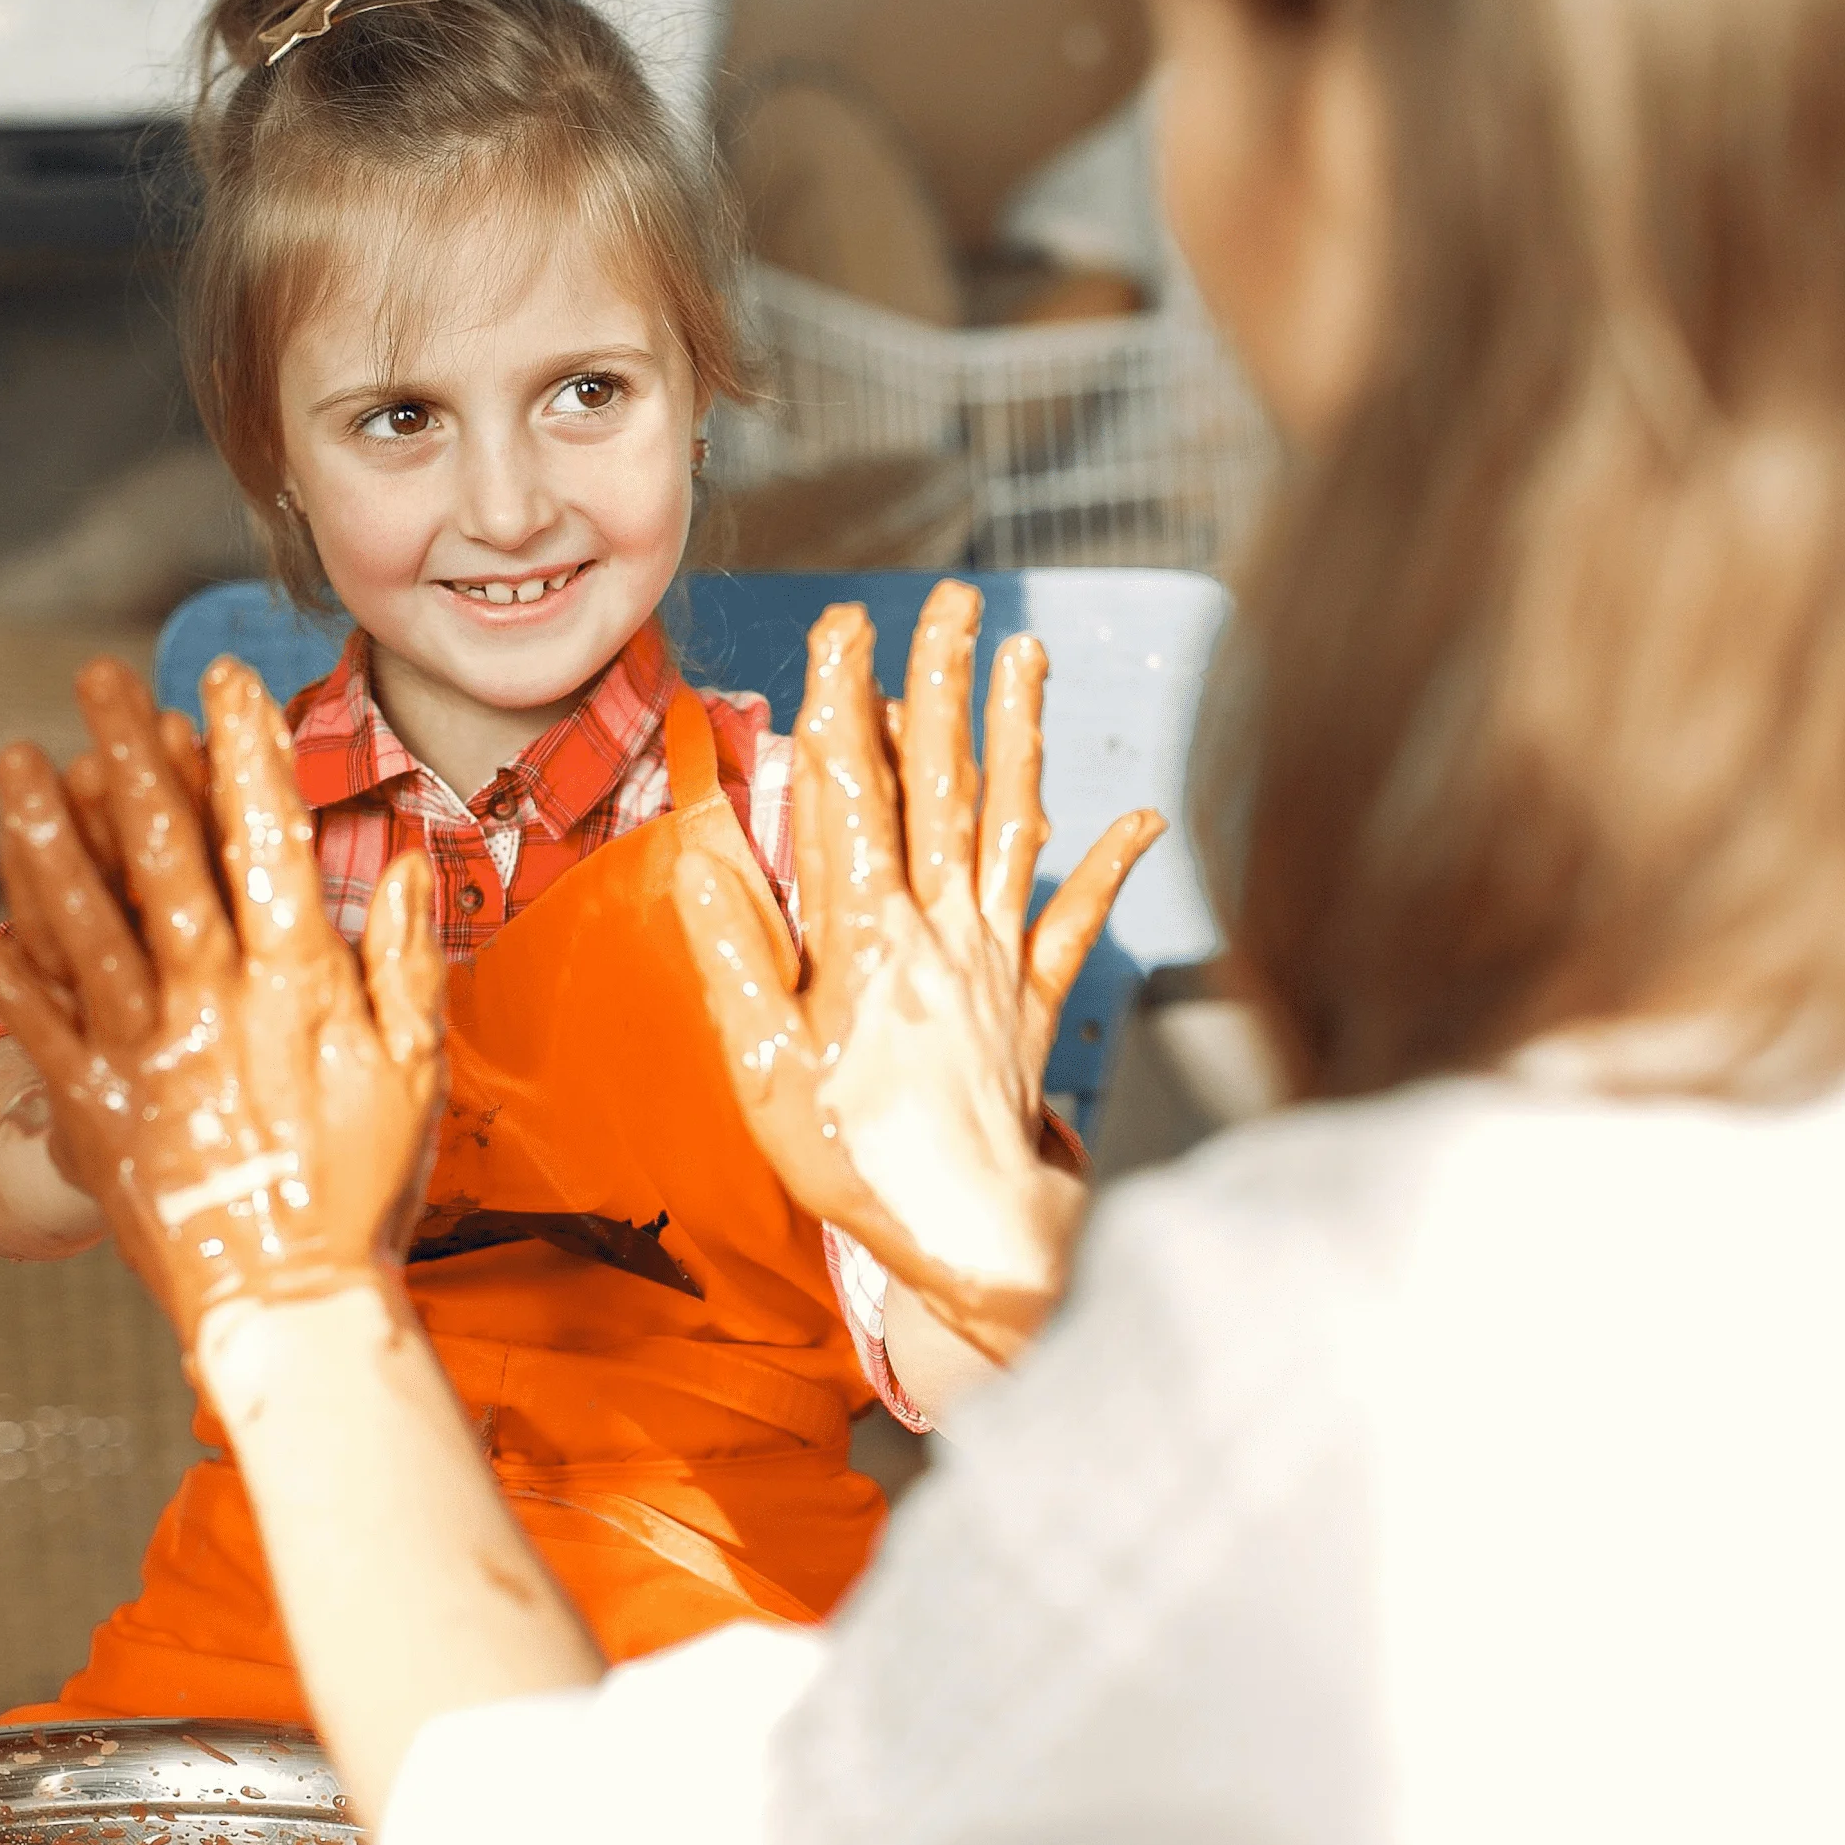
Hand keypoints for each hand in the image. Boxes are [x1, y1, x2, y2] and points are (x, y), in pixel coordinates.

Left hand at [0, 655, 449, 1349]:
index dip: (243, 754)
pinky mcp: (91, 1102)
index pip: (268, 842)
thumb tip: (405, 864)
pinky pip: (26, 1016)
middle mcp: (214, 1003)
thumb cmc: (360, 1193)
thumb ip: (406, 962)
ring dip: (44, 834)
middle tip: (100, 683)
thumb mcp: (416, 1072)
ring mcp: (144, 1051)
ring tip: (18, 761)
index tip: (220, 683)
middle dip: (132, 758)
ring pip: (82, 921)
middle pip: (163, 859)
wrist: (289, 1304)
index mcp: (299, 986)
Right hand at [676, 583, 1163, 1361]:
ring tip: (1026, 652)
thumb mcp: (765, 1072)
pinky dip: (1109, 870)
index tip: (841, 628)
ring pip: (1009, 824)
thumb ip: (736, 956)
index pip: (849, 796)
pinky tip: (1141, 821)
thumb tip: (704, 855)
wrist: (970, 1243)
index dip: (842, 704)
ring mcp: (996, 961)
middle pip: (938, 785)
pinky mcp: (1034, 1004)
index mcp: (865, 940)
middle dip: (938, 685)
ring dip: (1017, 734)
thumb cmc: (857, 1167)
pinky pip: (1075, 925)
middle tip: (946, 600)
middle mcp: (940, 931)